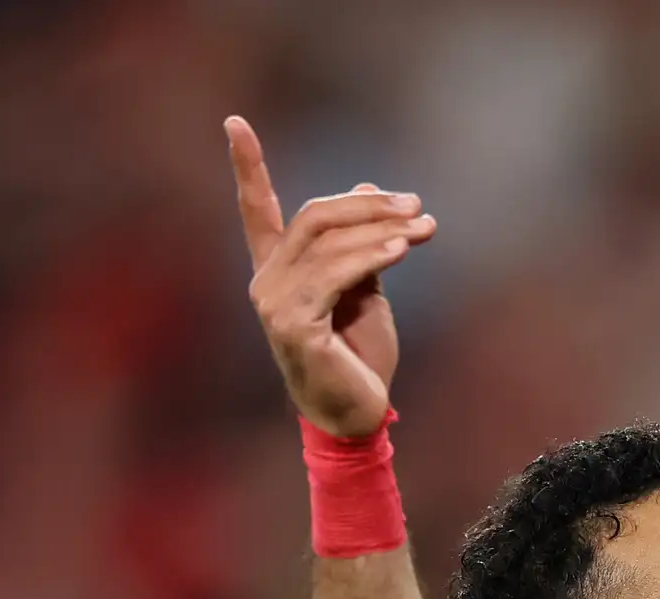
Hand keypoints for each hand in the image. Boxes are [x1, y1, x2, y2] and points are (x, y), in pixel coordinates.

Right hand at [225, 116, 437, 437]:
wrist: (357, 415)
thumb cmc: (359, 356)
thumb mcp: (364, 291)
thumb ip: (360, 245)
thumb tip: (366, 189)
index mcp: (278, 270)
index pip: (256, 209)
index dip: (246, 165)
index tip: (234, 121)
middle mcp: (267, 282)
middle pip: (313, 216)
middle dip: (368, 205)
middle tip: (415, 204)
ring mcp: (275, 304)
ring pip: (328, 242)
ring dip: (383, 229)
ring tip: (425, 227)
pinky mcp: (295, 325)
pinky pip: (336, 274)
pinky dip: (372, 255)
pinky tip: (403, 248)